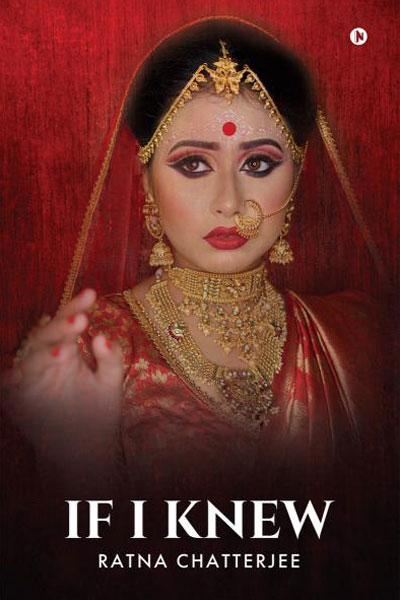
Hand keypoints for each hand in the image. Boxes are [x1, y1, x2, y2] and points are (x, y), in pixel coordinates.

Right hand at [3, 289, 123, 474]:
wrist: (85, 450)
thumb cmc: (98, 411)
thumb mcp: (111, 383)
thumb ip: (111, 359)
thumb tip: (102, 336)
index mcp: (68, 349)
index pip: (69, 322)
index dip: (76, 306)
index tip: (91, 294)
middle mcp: (47, 359)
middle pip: (47, 334)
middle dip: (62, 325)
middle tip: (80, 320)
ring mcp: (32, 379)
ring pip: (30, 357)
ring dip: (43, 352)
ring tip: (61, 350)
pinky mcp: (19, 401)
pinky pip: (9, 389)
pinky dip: (8, 382)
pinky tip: (13, 378)